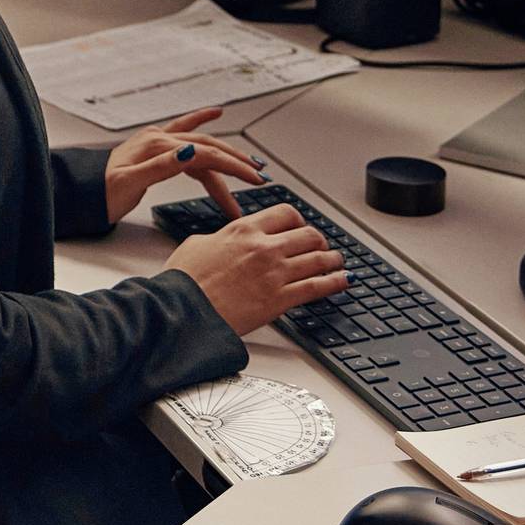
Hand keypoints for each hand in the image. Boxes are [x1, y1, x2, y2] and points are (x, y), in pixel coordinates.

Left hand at [101, 108, 264, 225]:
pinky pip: (185, 131)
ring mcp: (158, 141)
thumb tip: (191, 151)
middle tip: (260, 177)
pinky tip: (216, 112)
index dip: (233, 167)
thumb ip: (161, 166)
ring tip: (248, 169)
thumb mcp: (130, 183)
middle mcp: (160, 139)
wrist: (80, 192)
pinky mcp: (154, 146)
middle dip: (237, 163)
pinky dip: (202, 123)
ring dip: (225, 159)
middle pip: (209, 147)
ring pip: (201, 147)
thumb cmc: (101, 192)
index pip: (206, 155)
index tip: (255, 179)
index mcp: (157, 146)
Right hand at [166, 203, 348, 336]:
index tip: (300, 227)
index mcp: (243, 229)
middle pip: (308, 234)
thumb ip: (219, 238)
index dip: (298, 220)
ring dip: (332, 259)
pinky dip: (335, 282)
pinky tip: (342, 280)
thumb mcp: (196, 245)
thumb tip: (223, 240)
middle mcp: (264, 247)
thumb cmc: (183, 282)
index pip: (285, 214)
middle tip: (320, 247)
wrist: (181, 311)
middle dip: (318, 240)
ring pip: (318, 258)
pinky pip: (318, 287)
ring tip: (337, 262)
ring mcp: (275, 273)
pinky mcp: (280, 300)